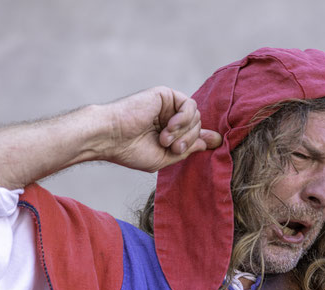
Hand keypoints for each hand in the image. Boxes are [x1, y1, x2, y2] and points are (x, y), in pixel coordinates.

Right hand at [104, 86, 221, 171]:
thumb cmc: (131, 150)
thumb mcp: (164, 158)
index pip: (194, 133)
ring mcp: (168, 105)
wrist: (110, 137)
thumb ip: (189, 148)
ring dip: (184, 132)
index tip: (211, 144)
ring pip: (196, 116)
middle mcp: (169, 117)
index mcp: (168, 132)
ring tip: (165, 140)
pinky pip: (189, 105)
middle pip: (197, 126)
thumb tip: (214, 141)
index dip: (202, 139)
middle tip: (172, 148)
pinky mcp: (165, 95)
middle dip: (189, 140)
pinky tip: (169, 127)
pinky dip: (183, 119)